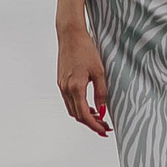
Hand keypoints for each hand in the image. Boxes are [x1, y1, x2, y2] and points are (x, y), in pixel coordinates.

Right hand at [57, 21, 110, 135]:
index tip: (104, 131)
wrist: (70, 35)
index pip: (84, 115)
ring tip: (99, 118)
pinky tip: (89, 105)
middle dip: (91, 124)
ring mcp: (61, 86)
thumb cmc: (85, 49)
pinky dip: (79, 107)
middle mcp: (66, 89)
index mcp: (75, 87)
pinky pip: (69, 101)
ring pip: (72, 109)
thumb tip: (102, 110)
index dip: (94, 126)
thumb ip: (101, 92)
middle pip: (77, 115)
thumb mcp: (99, 71)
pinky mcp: (61, 82)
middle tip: (105, 127)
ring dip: (84, 116)